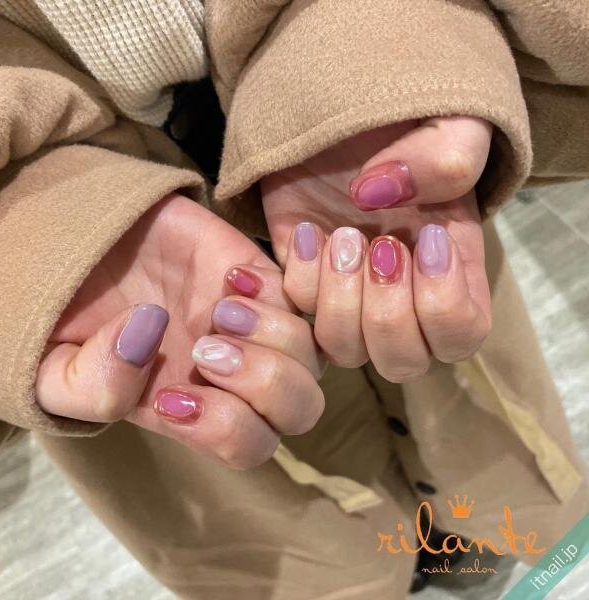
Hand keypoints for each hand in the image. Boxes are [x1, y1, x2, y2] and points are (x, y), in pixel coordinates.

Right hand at [36, 194, 324, 468]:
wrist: (90, 246)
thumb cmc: (73, 314)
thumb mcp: (53, 368)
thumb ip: (89, 385)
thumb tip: (149, 338)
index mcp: (194, 410)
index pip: (249, 445)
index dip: (225, 429)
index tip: (172, 396)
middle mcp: (236, 374)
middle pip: (301, 408)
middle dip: (263, 383)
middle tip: (206, 348)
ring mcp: (255, 324)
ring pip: (313, 353)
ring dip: (272, 334)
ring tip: (220, 308)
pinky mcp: (264, 276)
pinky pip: (310, 293)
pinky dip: (287, 289)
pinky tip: (232, 276)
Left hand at [261, 117, 491, 381]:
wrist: (340, 107)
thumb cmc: (404, 116)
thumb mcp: (450, 122)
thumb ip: (448, 160)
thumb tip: (377, 199)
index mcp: (451, 270)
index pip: (461, 336)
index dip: (443, 307)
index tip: (426, 239)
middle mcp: (402, 295)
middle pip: (402, 362)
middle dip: (387, 312)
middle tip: (378, 243)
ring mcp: (349, 293)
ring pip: (346, 351)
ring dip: (341, 300)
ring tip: (340, 236)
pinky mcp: (302, 279)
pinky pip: (297, 312)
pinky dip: (299, 276)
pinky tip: (304, 230)